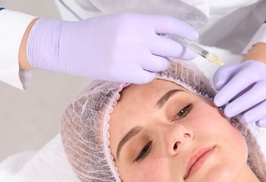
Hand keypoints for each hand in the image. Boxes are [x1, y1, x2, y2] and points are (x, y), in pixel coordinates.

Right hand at [26, 13, 197, 82]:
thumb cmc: (96, 32)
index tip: (194, 36)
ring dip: (161, 62)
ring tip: (150, 60)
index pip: (170, 24)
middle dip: (184, 51)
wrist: (71, 47)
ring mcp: (132, 58)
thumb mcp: (122, 22)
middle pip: (172, 47)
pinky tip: (140, 70)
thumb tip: (170, 37)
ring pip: (162, 64)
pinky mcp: (126, 74)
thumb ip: (145, 28)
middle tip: (189, 53)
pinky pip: (149, 77)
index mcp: (136, 21)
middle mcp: (137, 39)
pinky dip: (149, 74)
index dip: (185, 30)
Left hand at [213, 60, 265, 126]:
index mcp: (255, 68)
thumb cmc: (237, 78)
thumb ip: (221, 76)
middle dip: (243, 103)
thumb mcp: (227, 72)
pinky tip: (258, 124)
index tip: (217, 101)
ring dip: (257, 112)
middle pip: (261, 90)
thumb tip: (219, 86)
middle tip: (227, 113)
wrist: (255, 80)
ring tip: (242, 120)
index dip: (230, 90)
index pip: (244, 78)